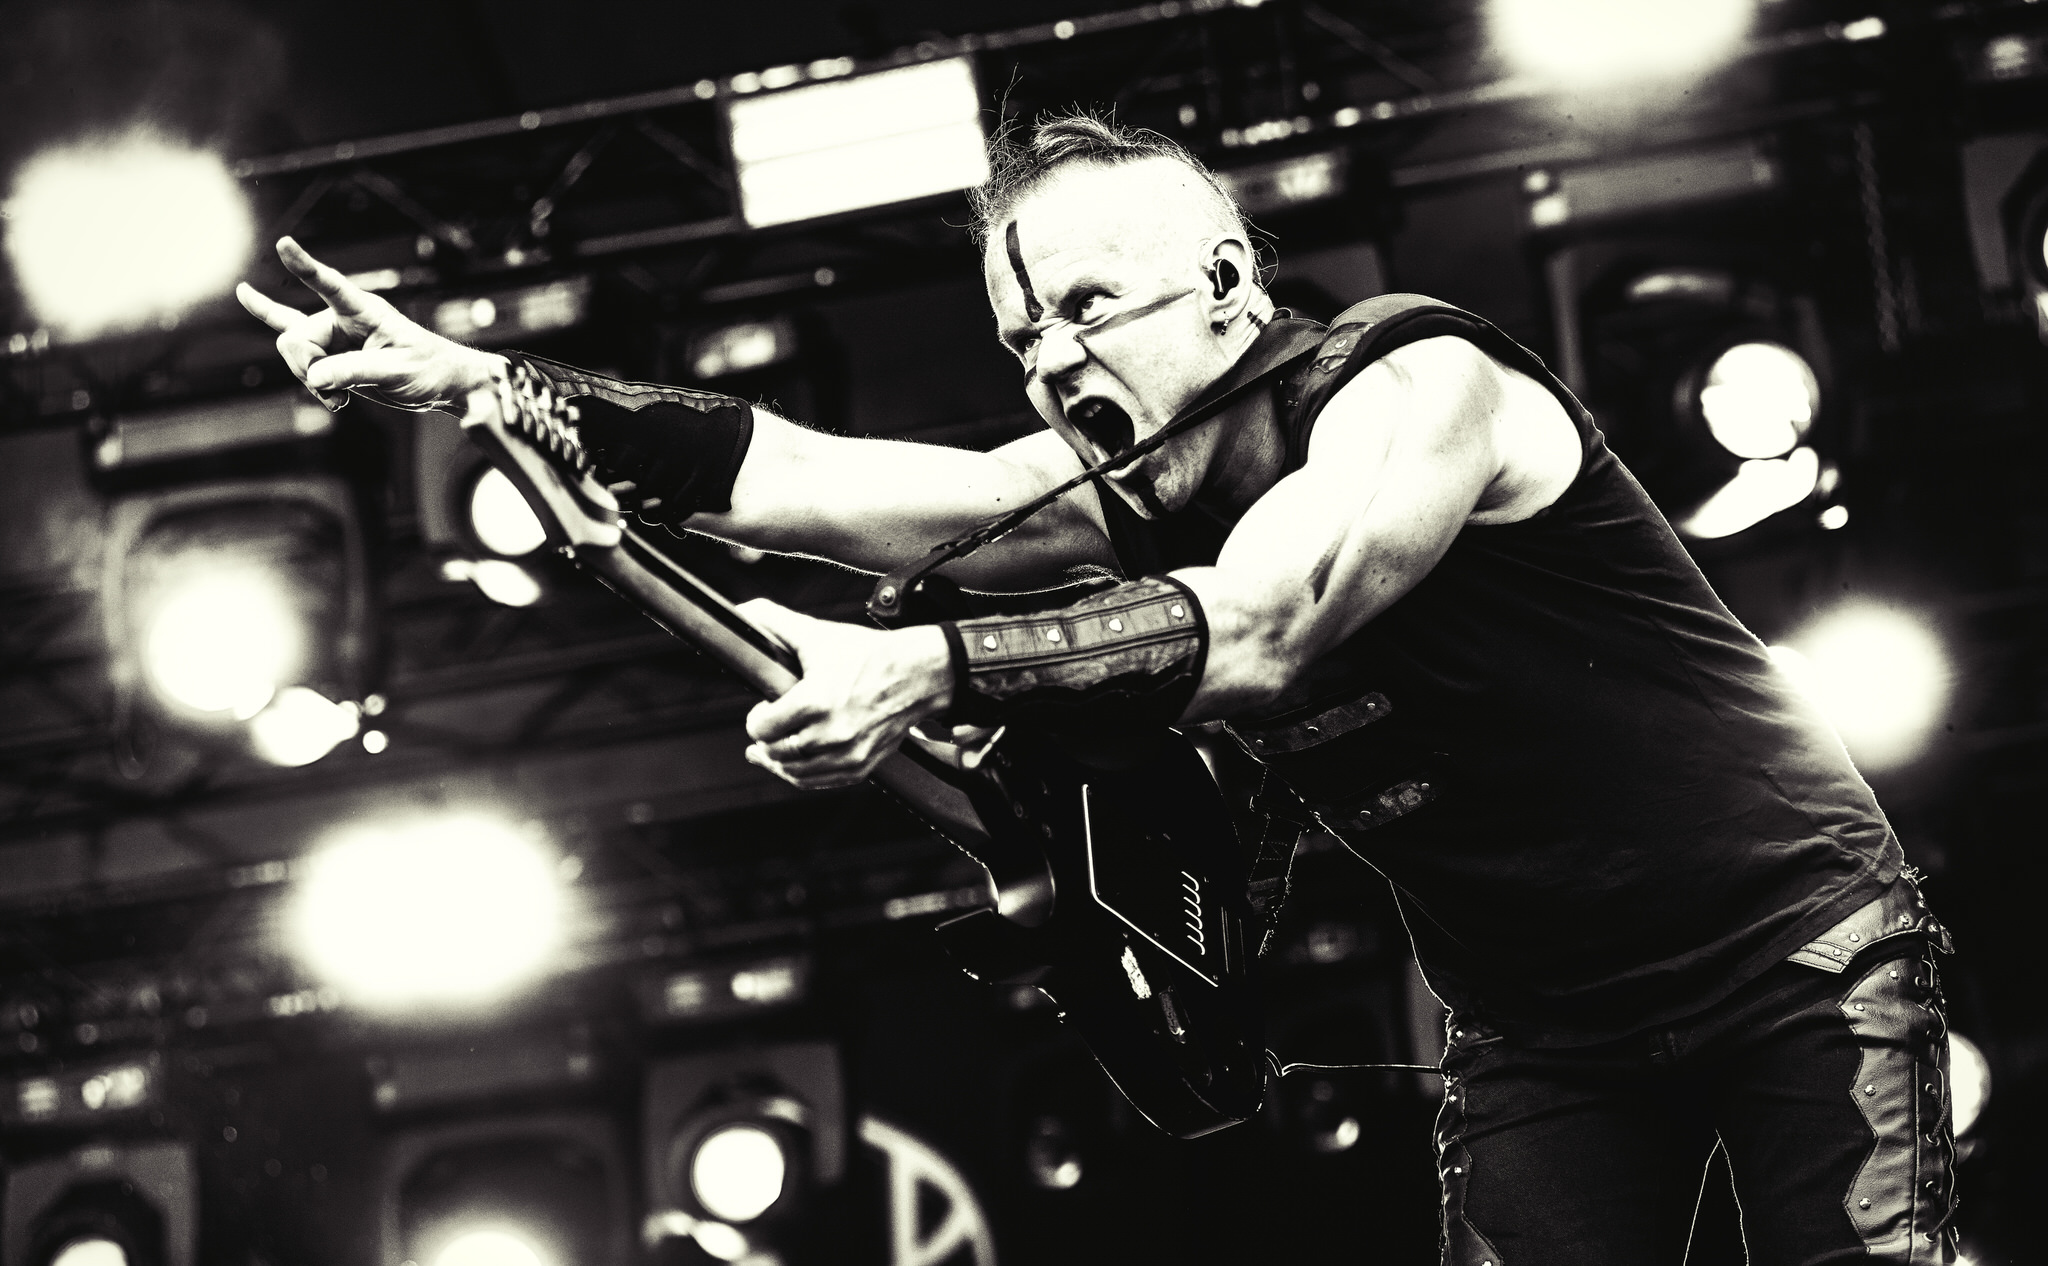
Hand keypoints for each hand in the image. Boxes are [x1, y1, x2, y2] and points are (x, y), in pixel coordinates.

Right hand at [236, 236, 501, 411]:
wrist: (438, 381)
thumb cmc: (427, 368)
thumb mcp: (396, 373)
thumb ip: (353, 372)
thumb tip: (313, 377)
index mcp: (364, 311)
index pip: (330, 285)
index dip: (306, 267)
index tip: (283, 243)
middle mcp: (342, 317)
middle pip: (296, 338)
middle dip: (306, 367)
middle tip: (336, 393)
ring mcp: (333, 334)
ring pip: (293, 354)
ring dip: (310, 383)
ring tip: (341, 399)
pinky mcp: (330, 352)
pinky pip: (290, 331)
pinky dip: (267, 314)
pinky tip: (245, 294)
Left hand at [741, 600, 955, 789]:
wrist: (917, 675)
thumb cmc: (870, 655)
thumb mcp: (819, 634)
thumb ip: (775, 622)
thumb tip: (743, 614)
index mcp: (816, 701)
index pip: (762, 728)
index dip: (756, 718)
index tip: (763, 709)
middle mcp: (831, 733)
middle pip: (776, 751)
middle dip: (766, 738)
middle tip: (770, 725)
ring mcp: (848, 754)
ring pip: (794, 773)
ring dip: (779, 761)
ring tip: (773, 749)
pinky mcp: (861, 767)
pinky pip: (820, 782)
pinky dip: (802, 775)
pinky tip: (796, 763)